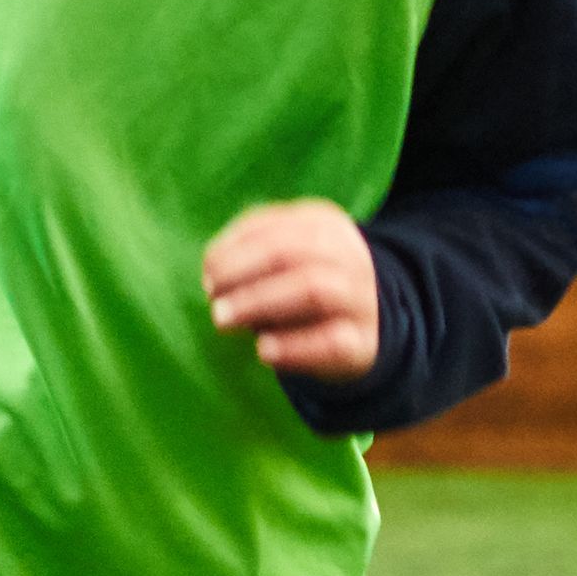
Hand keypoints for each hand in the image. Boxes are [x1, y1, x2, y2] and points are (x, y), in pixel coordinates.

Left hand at [202, 199, 379, 382]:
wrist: (369, 325)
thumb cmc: (306, 287)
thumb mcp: (285, 260)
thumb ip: (250, 257)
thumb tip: (213, 277)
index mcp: (325, 225)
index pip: (273, 227)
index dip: (232, 249)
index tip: (207, 273)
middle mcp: (348, 255)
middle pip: (291, 253)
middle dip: (241, 273)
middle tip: (212, 297)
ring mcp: (361, 298)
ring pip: (314, 290)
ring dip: (259, 302)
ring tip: (223, 320)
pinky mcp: (364, 343)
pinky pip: (332, 342)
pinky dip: (293, 346)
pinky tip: (263, 350)